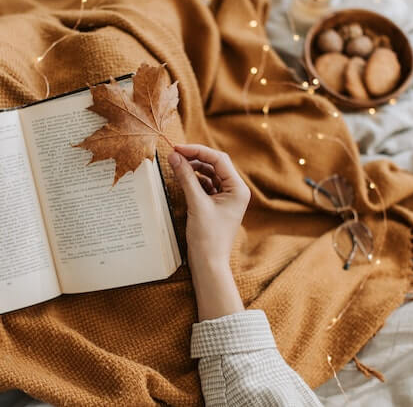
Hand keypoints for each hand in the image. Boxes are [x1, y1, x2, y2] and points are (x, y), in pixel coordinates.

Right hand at [168, 144, 249, 320]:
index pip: (218, 160)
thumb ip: (186, 177)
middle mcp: (235, 191)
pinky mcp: (216, 205)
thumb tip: (174, 156)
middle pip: (214, 165)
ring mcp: (226, 198)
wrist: (208, 264)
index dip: (197, 151)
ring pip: (209, 174)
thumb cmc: (207, 238)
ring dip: (193, 168)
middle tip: (174, 154)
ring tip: (175, 164)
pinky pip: (205, 185)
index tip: (177, 148)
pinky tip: (181, 177)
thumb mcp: (196, 204)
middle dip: (195, 158)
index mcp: (238, 189)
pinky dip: (193, 180)